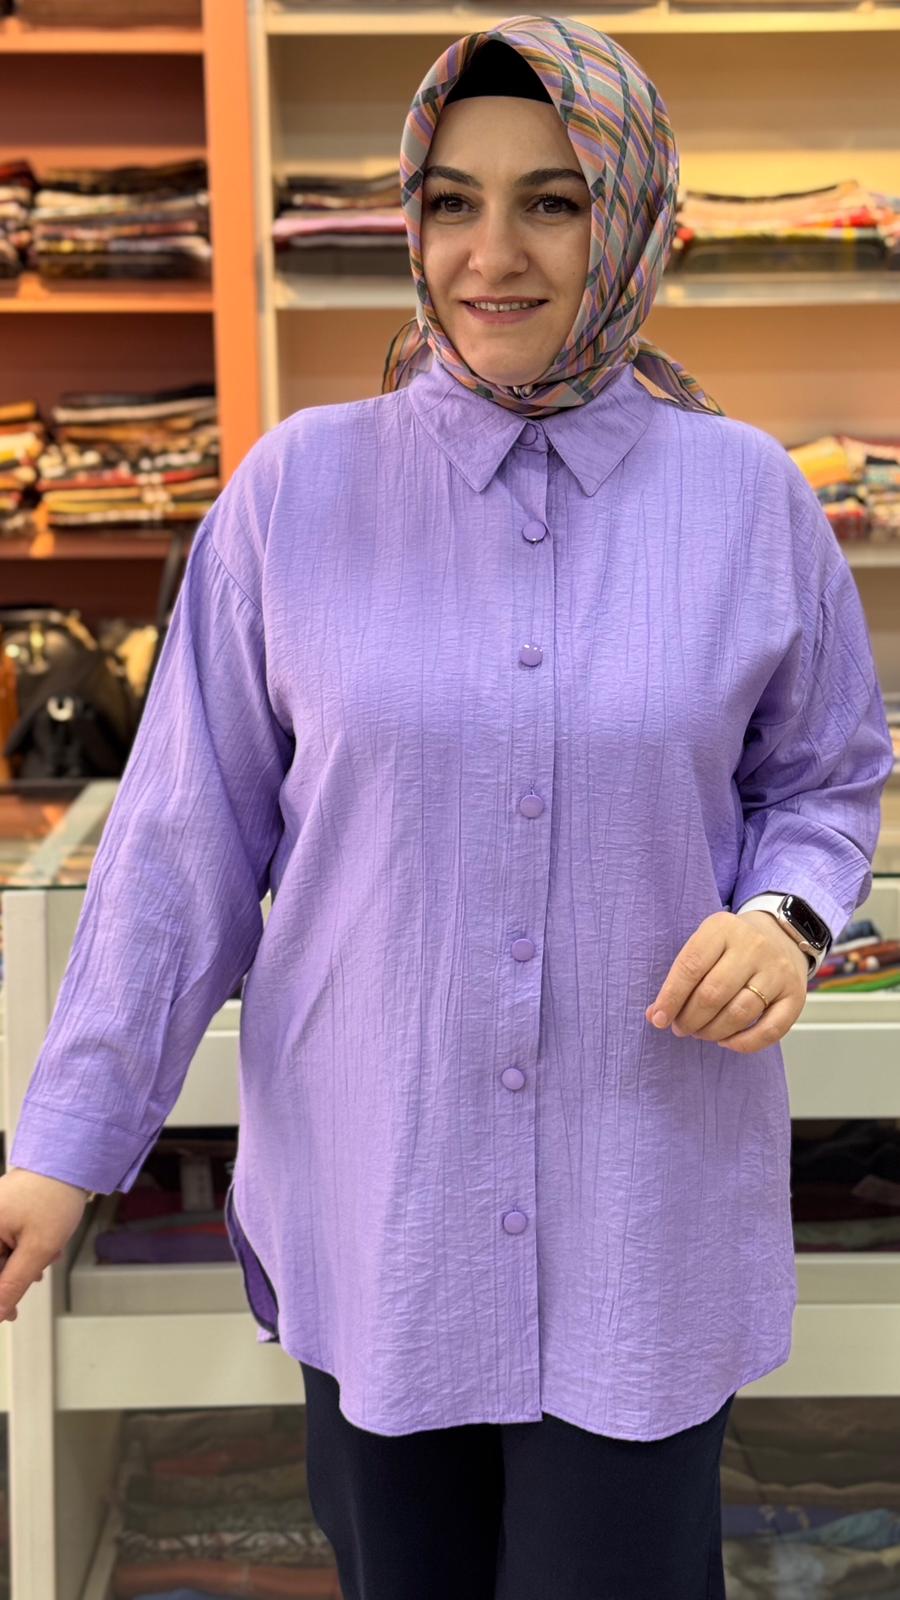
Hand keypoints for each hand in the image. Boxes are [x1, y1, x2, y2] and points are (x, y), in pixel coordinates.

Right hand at [0, 1169, 89, 1321]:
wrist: (72, 1162)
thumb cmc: (54, 1198)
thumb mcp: (37, 1249)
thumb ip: (12, 1284)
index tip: (10, 1314)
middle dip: (14, 1277)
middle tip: (35, 1280)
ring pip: (1, 1256)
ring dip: (23, 1264)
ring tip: (48, 1255)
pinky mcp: (3, 1214)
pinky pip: (6, 1242)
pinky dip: (24, 1250)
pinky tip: (46, 1248)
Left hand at [644, 910, 809, 1053]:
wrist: (781, 935)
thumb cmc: (732, 945)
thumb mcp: (706, 943)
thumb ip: (682, 975)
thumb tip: (656, 1014)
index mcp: (723, 928)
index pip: (690, 967)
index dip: (670, 998)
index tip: (658, 1018)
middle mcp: (754, 946)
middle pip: (713, 994)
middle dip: (689, 1019)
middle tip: (680, 1027)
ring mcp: (778, 971)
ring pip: (739, 1013)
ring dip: (712, 1031)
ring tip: (700, 1032)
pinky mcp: (795, 995)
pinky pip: (771, 1030)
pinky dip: (744, 1043)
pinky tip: (727, 1041)